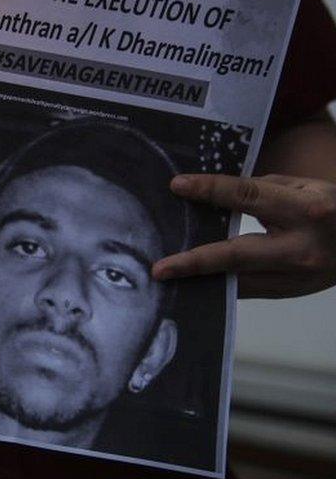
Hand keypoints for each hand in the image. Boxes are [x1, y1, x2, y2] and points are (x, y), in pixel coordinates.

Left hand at [153, 174, 335, 297]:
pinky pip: (248, 289)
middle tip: (160, 268)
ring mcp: (298, 276)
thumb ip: (262, 190)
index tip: (178, 186)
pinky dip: (221, 284)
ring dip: (202, 279)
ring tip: (168, 278)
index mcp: (305, 210)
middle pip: (237, 254)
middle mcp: (301, 248)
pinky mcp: (293, 292)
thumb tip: (216, 195)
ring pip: (239, 280)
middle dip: (194, 262)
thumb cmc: (335, 208)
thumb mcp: (306, 187)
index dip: (210, 190)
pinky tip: (196, 283)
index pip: (248, 197)